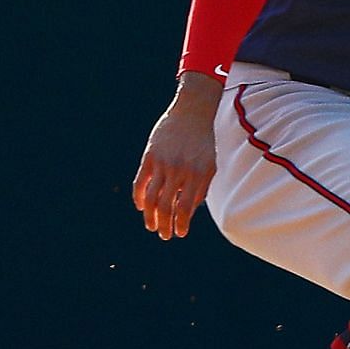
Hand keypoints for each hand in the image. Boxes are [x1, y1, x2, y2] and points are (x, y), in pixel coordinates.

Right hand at [132, 74, 224, 240]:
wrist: (192, 113)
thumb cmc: (203, 142)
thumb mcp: (210, 165)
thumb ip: (201, 187)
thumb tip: (187, 212)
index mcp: (199, 174)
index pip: (186, 208)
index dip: (181, 224)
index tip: (179, 233)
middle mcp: (181, 171)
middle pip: (167, 206)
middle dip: (164, 225)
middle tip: (163, 235)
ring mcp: (164, 164)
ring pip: (152, 198)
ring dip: (150, 216)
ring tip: (151, 226)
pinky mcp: (150, 157)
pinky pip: (141, 183)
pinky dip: (139, 197)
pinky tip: (141, 207)